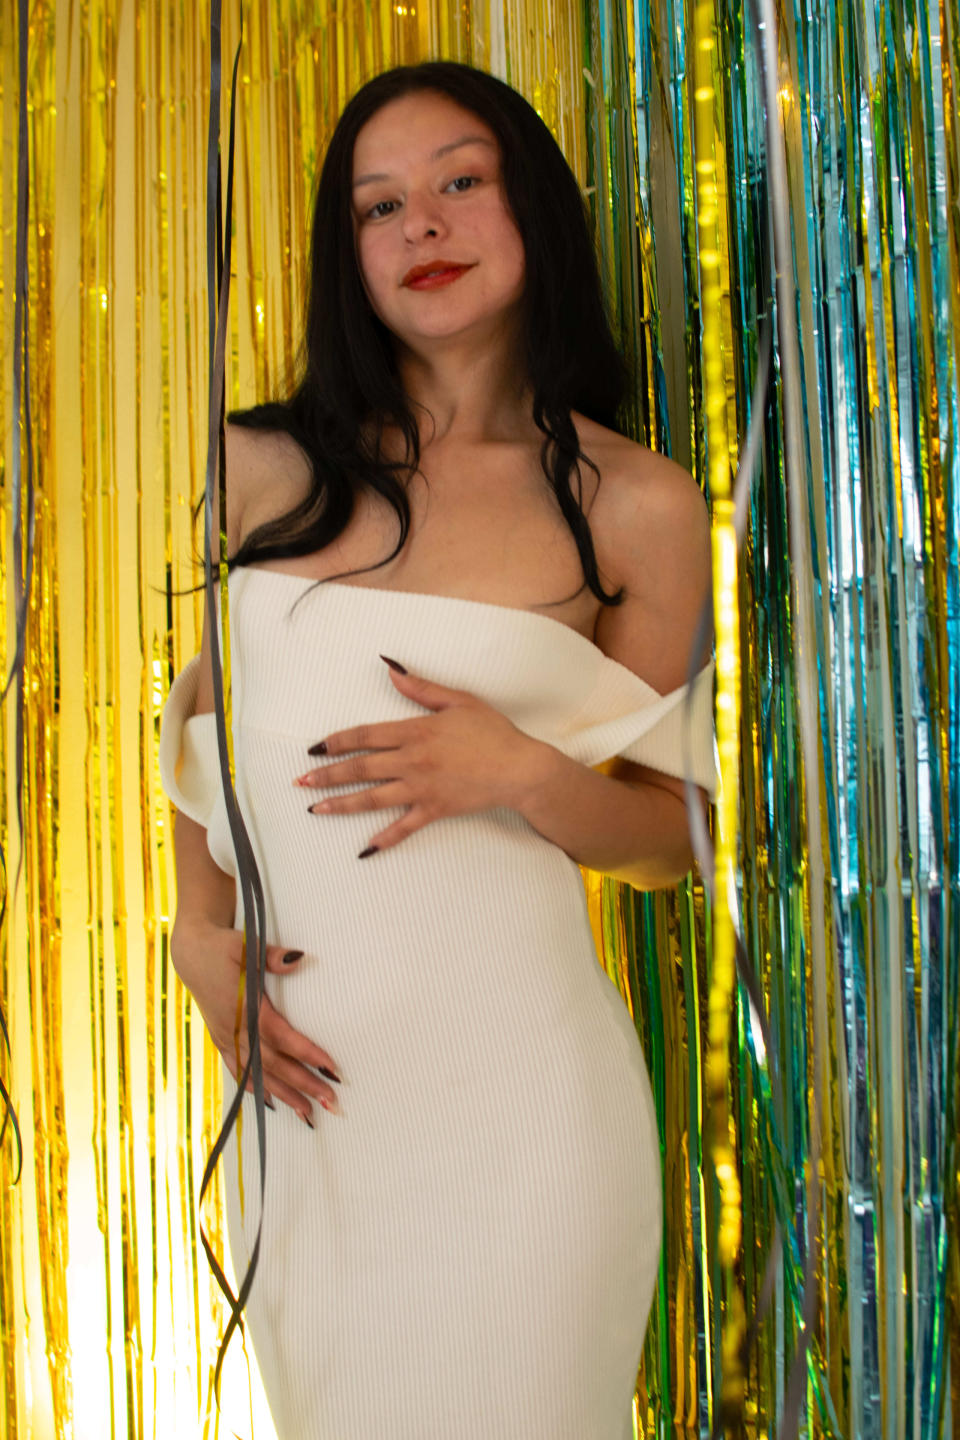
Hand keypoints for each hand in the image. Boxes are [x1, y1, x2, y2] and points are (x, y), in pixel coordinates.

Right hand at [170, 917, 340, 1123]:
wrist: (191, 954)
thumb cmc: (223, 948)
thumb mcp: (246, 946)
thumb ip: (272, 957)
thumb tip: (299, 959)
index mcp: (244, 1007)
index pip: (280, 1036)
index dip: (305, 1053)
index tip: (330, 1067)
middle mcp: (234, 1029)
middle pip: (272, 1064)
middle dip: (302, 1084)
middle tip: (330, 1101)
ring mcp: (225, 1039)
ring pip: (257, 1074)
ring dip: (284, 1095)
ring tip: (309, 1113)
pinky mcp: (221, 1042)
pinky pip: (238, 1072)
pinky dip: (255, 1090)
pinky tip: (272, 1104)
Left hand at [296, 655, 541, 854]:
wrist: (519, 768)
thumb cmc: (493, 732)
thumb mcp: (458, 701)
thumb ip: (421, 687)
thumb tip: (390, 669)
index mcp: (416, 732)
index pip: (365, 736)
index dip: (337, 741)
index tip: (315, 748)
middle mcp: (412, 761)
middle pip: (360, 769)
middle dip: (327, 775)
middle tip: (301, 782)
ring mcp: (421, 788)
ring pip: (372, 798)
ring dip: (341, 804)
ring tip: (316, 809)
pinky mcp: (434, 810)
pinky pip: (403, 827)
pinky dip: (384, 839)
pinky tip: (364, 848)